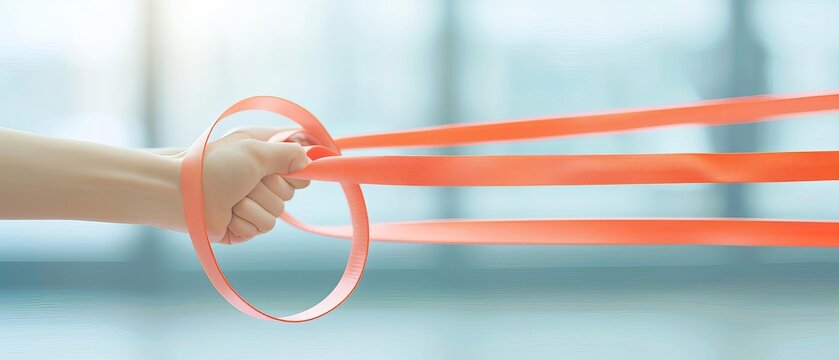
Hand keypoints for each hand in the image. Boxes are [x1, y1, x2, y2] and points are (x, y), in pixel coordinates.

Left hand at [191, 127, 310, 243]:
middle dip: (268, 189)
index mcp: (263, 158)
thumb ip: (288, 153)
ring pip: (276, 214)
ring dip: (253, 205)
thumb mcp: (255, 150)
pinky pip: (260, 228)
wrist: (182, 194)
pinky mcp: (244, 226)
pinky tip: (228, 214)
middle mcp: (260, 180)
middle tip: (246, 182)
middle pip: (289, 193)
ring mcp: (253, 205)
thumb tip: (308, 162)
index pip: (298, 167)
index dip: (295, 171)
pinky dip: (243, 220)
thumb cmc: (214, 166)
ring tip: (232, 199)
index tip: (287, 169)